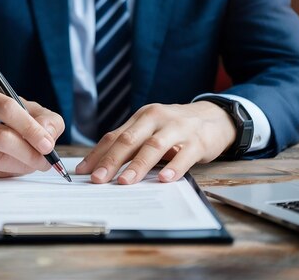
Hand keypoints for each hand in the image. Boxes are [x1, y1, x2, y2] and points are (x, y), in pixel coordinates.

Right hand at [0, 85, 64, 177]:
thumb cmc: (3, 117)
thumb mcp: (27, 109)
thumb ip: (46, 119)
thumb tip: (49, 136)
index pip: (7, 109)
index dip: (31, 128)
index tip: (48, 145)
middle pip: (2, 137)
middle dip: (30, 152)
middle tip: (46, 160)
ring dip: (24, 164)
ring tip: (36, 163)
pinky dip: (13, 171)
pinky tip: (20, 164)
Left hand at [75, 102, 236, 183]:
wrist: (215, 117)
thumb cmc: (177, 128)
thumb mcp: (152, 130)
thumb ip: (132, 144)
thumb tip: (103, 166)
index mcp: (141, 117)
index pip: (114, 136)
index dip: (97, 154)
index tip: (83, 171)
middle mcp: (156, 118)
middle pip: (129, 140)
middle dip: (111, 161)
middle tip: (98, 179)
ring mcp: (178, 128)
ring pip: (153, 146)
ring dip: (138, 165)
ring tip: (125, 182)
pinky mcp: (198, 140)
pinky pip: (185, 154)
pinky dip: (174, 167)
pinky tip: (165, 179)